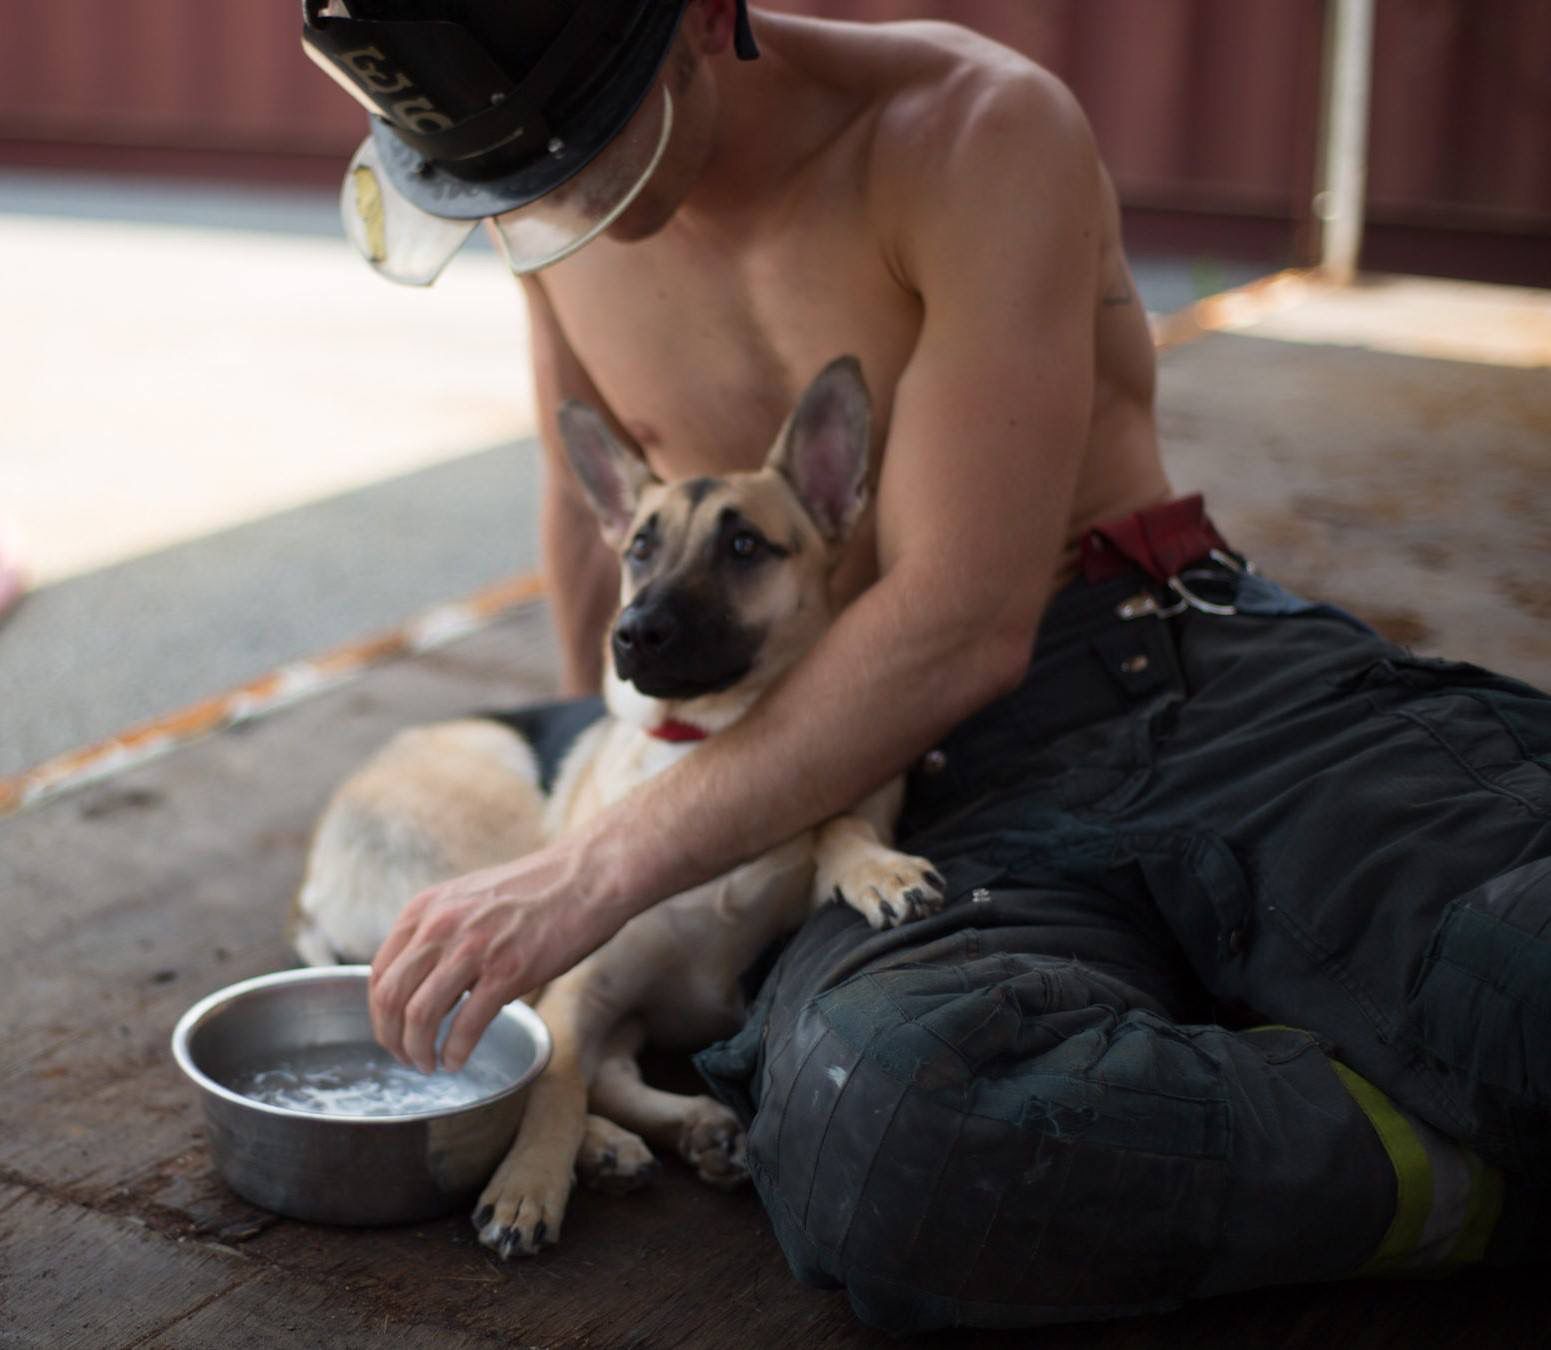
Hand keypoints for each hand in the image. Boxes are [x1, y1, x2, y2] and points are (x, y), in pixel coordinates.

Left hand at [368, 838, 615, 1072]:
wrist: (586, 877)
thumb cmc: (533, 891)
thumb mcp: (468, 900)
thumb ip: (439, 933)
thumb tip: (423, 984)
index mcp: (426, 909)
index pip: (379, 974)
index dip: (379, 1016)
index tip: (392, 1034)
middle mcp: (441, 927)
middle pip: (391, 999)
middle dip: (393, 1040)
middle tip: (407, 1058)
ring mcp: (474, 948)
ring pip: (421, 1016)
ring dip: (419, 1051)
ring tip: (431, 1065)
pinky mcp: (508, 971)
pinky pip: (466, 1024)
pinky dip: (456, 1051)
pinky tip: (458, 1060)